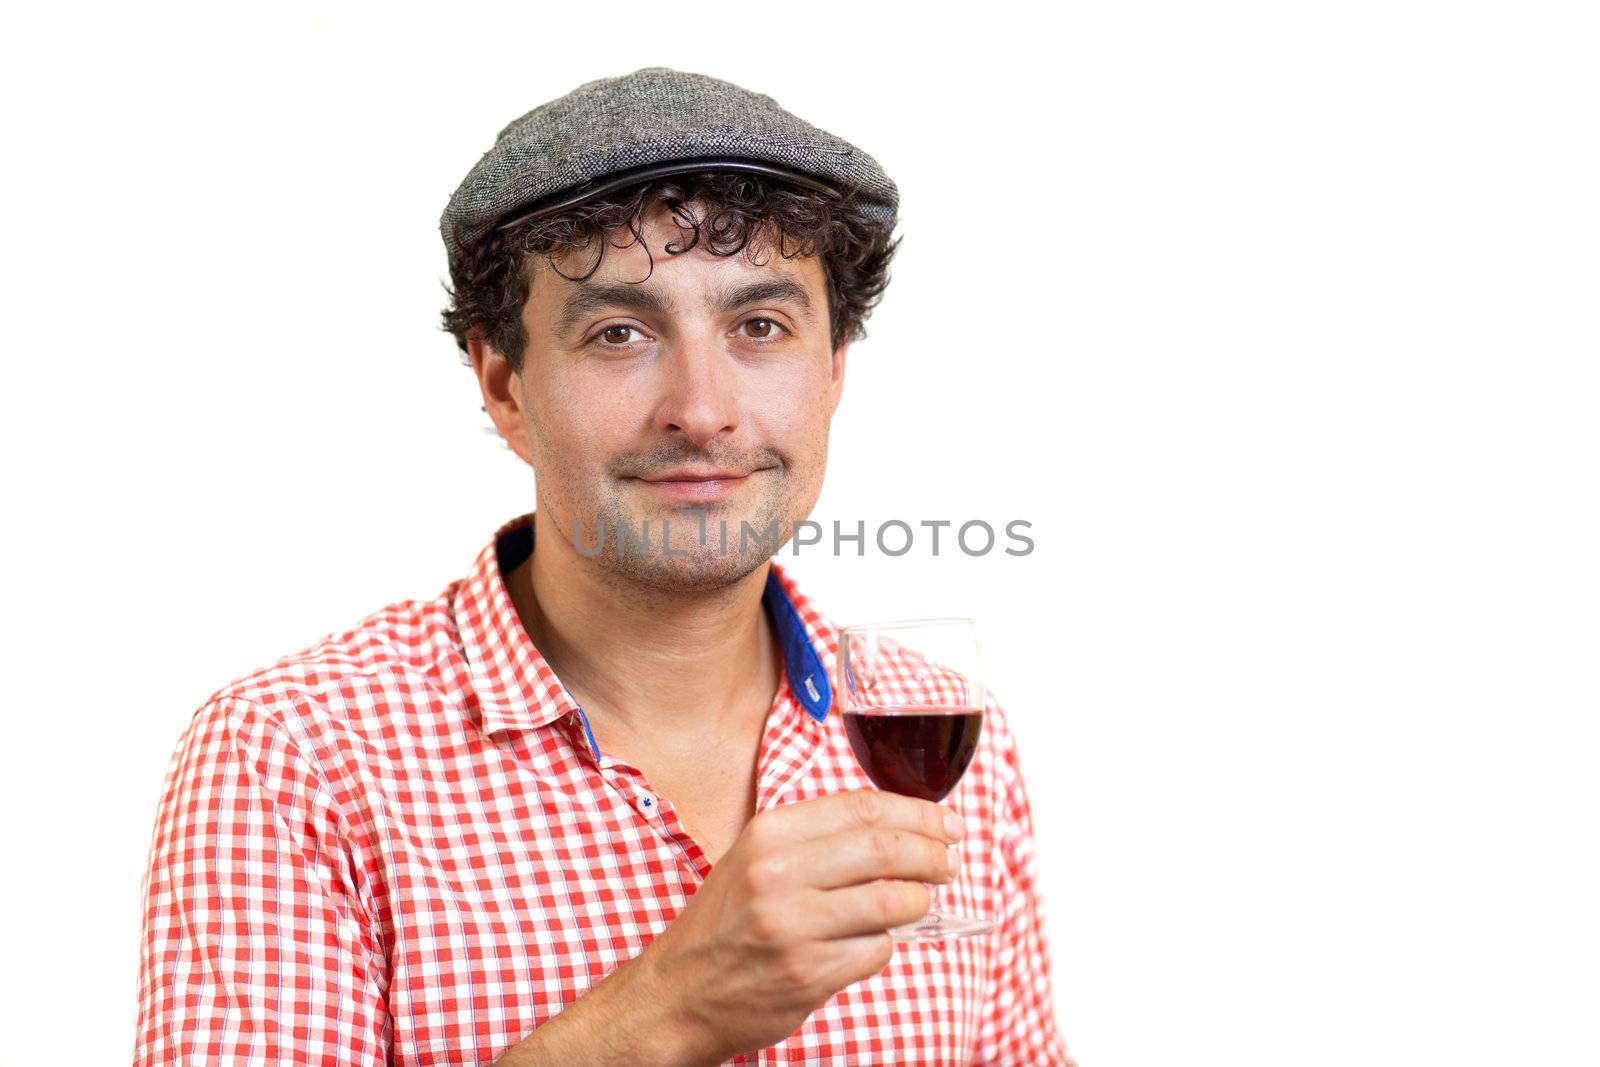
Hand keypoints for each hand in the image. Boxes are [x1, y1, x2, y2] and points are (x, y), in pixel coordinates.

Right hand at [634, 789, 962, 1063]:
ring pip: (892, 904)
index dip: (917, 813)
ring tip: (917, 903)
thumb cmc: (727, 922)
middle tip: (947, 863)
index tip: (945, 823)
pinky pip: (876, 952)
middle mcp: (778, 873)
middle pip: (886, 849)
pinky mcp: (808, 973)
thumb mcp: (756, 858)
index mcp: (769, 833)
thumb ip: (817, 838)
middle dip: (932, 855)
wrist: (679, 991)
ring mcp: (794, 926)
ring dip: (918, 903)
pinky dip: (884, 947)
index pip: (864, 807)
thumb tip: (900, 825)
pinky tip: (868, 944)